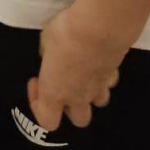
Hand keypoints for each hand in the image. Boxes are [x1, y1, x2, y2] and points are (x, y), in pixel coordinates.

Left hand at [27, 4, 125, 132]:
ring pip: (98, 103)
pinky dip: (103, 75)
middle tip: (62, 84)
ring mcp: (99, 88)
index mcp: (55, 92)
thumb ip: (47, 54)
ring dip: (90, 93)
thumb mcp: (45, 41)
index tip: (36, 80)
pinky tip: (96, 60)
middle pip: (79, 120)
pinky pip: (108, 82)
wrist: (100, 28)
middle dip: (70, 107)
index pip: (47, 120)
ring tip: (82, 73)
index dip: (37, 104)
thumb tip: (52, 56)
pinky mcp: (113, 74)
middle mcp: (78, 96)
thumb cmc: (66, 34)